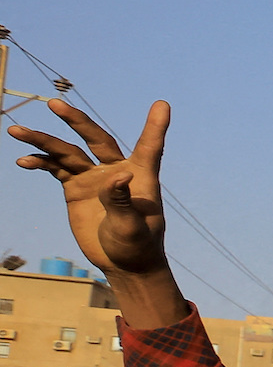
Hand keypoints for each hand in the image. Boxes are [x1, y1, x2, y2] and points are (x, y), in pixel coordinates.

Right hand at [9, 99, 171, 278]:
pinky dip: (39, 162)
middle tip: (55, 104)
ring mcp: (94, 177)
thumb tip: (121, 173)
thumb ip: (123, 200)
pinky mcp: (76, 188)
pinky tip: (24, 161)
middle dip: (75, 121)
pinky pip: (55, 168)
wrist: (122, 262)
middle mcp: (117, 170)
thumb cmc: (137, 245)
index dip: (155, 125)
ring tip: (15, 130)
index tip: (162, 104)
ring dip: (42, 141)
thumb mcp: (131, 226)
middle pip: (96, 139)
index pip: (149, 146)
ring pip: (66, 151)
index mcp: (142, 176)